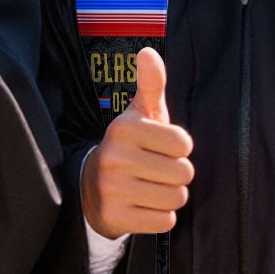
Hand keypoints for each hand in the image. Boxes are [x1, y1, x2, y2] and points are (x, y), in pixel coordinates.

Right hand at [81, 47, 193, 236]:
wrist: (90, 187)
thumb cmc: (129, 147)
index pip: (184, 144)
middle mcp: (114, 157)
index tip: (160, 148)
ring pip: (176, 198)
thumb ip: (150, 85)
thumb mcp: (139, 115)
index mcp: (124, 128)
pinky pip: (164, 221)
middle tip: (155, 171)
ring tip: (149, 188)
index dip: (179, 149)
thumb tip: (148, 52)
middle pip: (184, 173)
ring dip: (170, 196)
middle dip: (176, 175)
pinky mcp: (114, 217)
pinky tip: (142, 206)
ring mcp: (112, 189)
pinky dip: (159, 216)